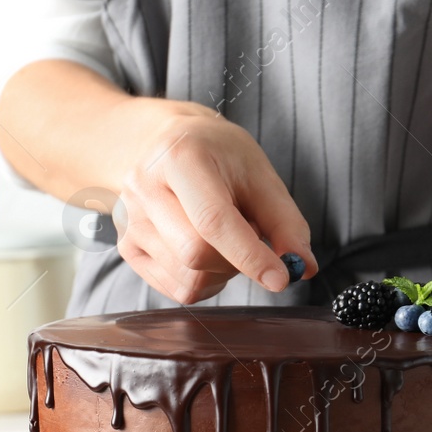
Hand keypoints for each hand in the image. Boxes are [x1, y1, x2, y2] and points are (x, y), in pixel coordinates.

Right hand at [111, 100, 314, 303]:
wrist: (160, 142)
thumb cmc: (215, 155)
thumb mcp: (258, 173)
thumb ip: (285, 221)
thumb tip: (303, 267)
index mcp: (180, 159)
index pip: (213, 220)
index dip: (249, 255)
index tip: (281, 277)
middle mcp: (145, 189)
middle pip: (195, 255)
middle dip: (235, 261)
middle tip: (250, 236)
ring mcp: (130, 222)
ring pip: (187, 279)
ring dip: (221, 273)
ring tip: (225, 239)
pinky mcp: (128, 248)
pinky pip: (176, 288)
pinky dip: (204, 281)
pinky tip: (207, 251)